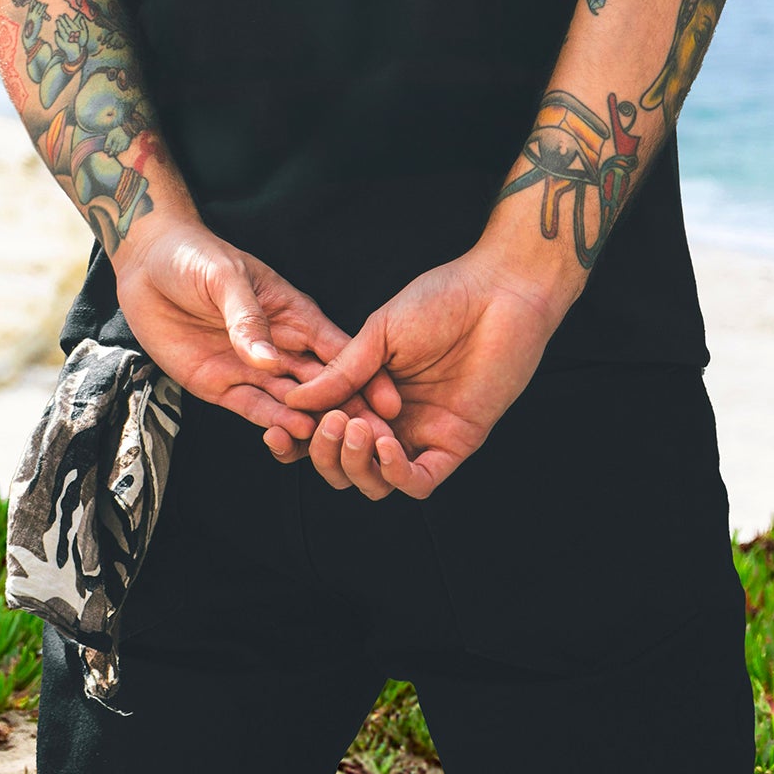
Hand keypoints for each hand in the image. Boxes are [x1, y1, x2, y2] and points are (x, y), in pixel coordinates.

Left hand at [114, 217, 370, 446]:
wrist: (148, 266)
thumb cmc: (194, 257)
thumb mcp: (225, 278)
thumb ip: (247, 318)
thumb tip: (268, 359)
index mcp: (292, 312)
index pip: (335, 347)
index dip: (364, 373)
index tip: (389, 400)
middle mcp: (279, 344)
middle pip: (321, 383)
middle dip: (349, 409)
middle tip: (376, 439)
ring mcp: (251, 367)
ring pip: (292, 403)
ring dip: (314, 423)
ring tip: (336, 445)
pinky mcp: (221, 383)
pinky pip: (252, 408)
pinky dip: (273, 423)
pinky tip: (294, 437)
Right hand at [278, 245, 571, 498]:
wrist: (498, 291)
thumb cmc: (441, 299)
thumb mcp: (379, 331)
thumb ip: (341, 370)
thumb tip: (292, 398)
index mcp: (367, 391)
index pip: (324, 432)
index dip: (297, 439)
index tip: (275, 430)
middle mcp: (392, 420)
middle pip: (344, 465)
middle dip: (326, 453)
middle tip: (331, 423)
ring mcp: (423, 434)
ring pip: (376, 482)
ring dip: (357, 463)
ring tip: (357, 426)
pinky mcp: (455, 443)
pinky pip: (418, 481)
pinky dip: (394, 472)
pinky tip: (385, 442)